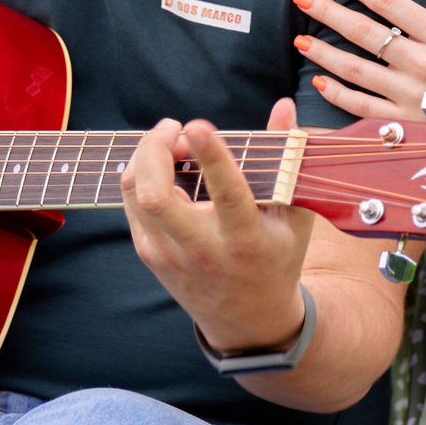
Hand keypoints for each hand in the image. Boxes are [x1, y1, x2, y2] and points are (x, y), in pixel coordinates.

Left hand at [120, 98, 314, 352]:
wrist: (247, 319)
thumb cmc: (276, 257)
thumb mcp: (294, 215)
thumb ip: (287, 158)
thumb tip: (284, 105)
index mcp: (246, 241)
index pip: (227, 196)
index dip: (212, 159)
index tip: (198, 126)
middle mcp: (203, 251)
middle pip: (157, 195)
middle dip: (155, 149)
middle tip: (175, 127)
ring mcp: (169, 255)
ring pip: (136, 194)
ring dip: (147, 155)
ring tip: (173, 141)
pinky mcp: (149, 254)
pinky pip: (131, 201)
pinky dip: (141, 173)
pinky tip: (163, 164)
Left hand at [294, 0, 425, 124]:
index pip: (390, 2)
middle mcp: (423, 63)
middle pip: (365, 32)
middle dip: (329, 12)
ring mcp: (410, 95)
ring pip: (356, 69)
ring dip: (324, 53)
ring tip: (301, 39)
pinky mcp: (403, 123)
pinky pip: (362, 107)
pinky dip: (338, 94)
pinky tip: (318, 81)